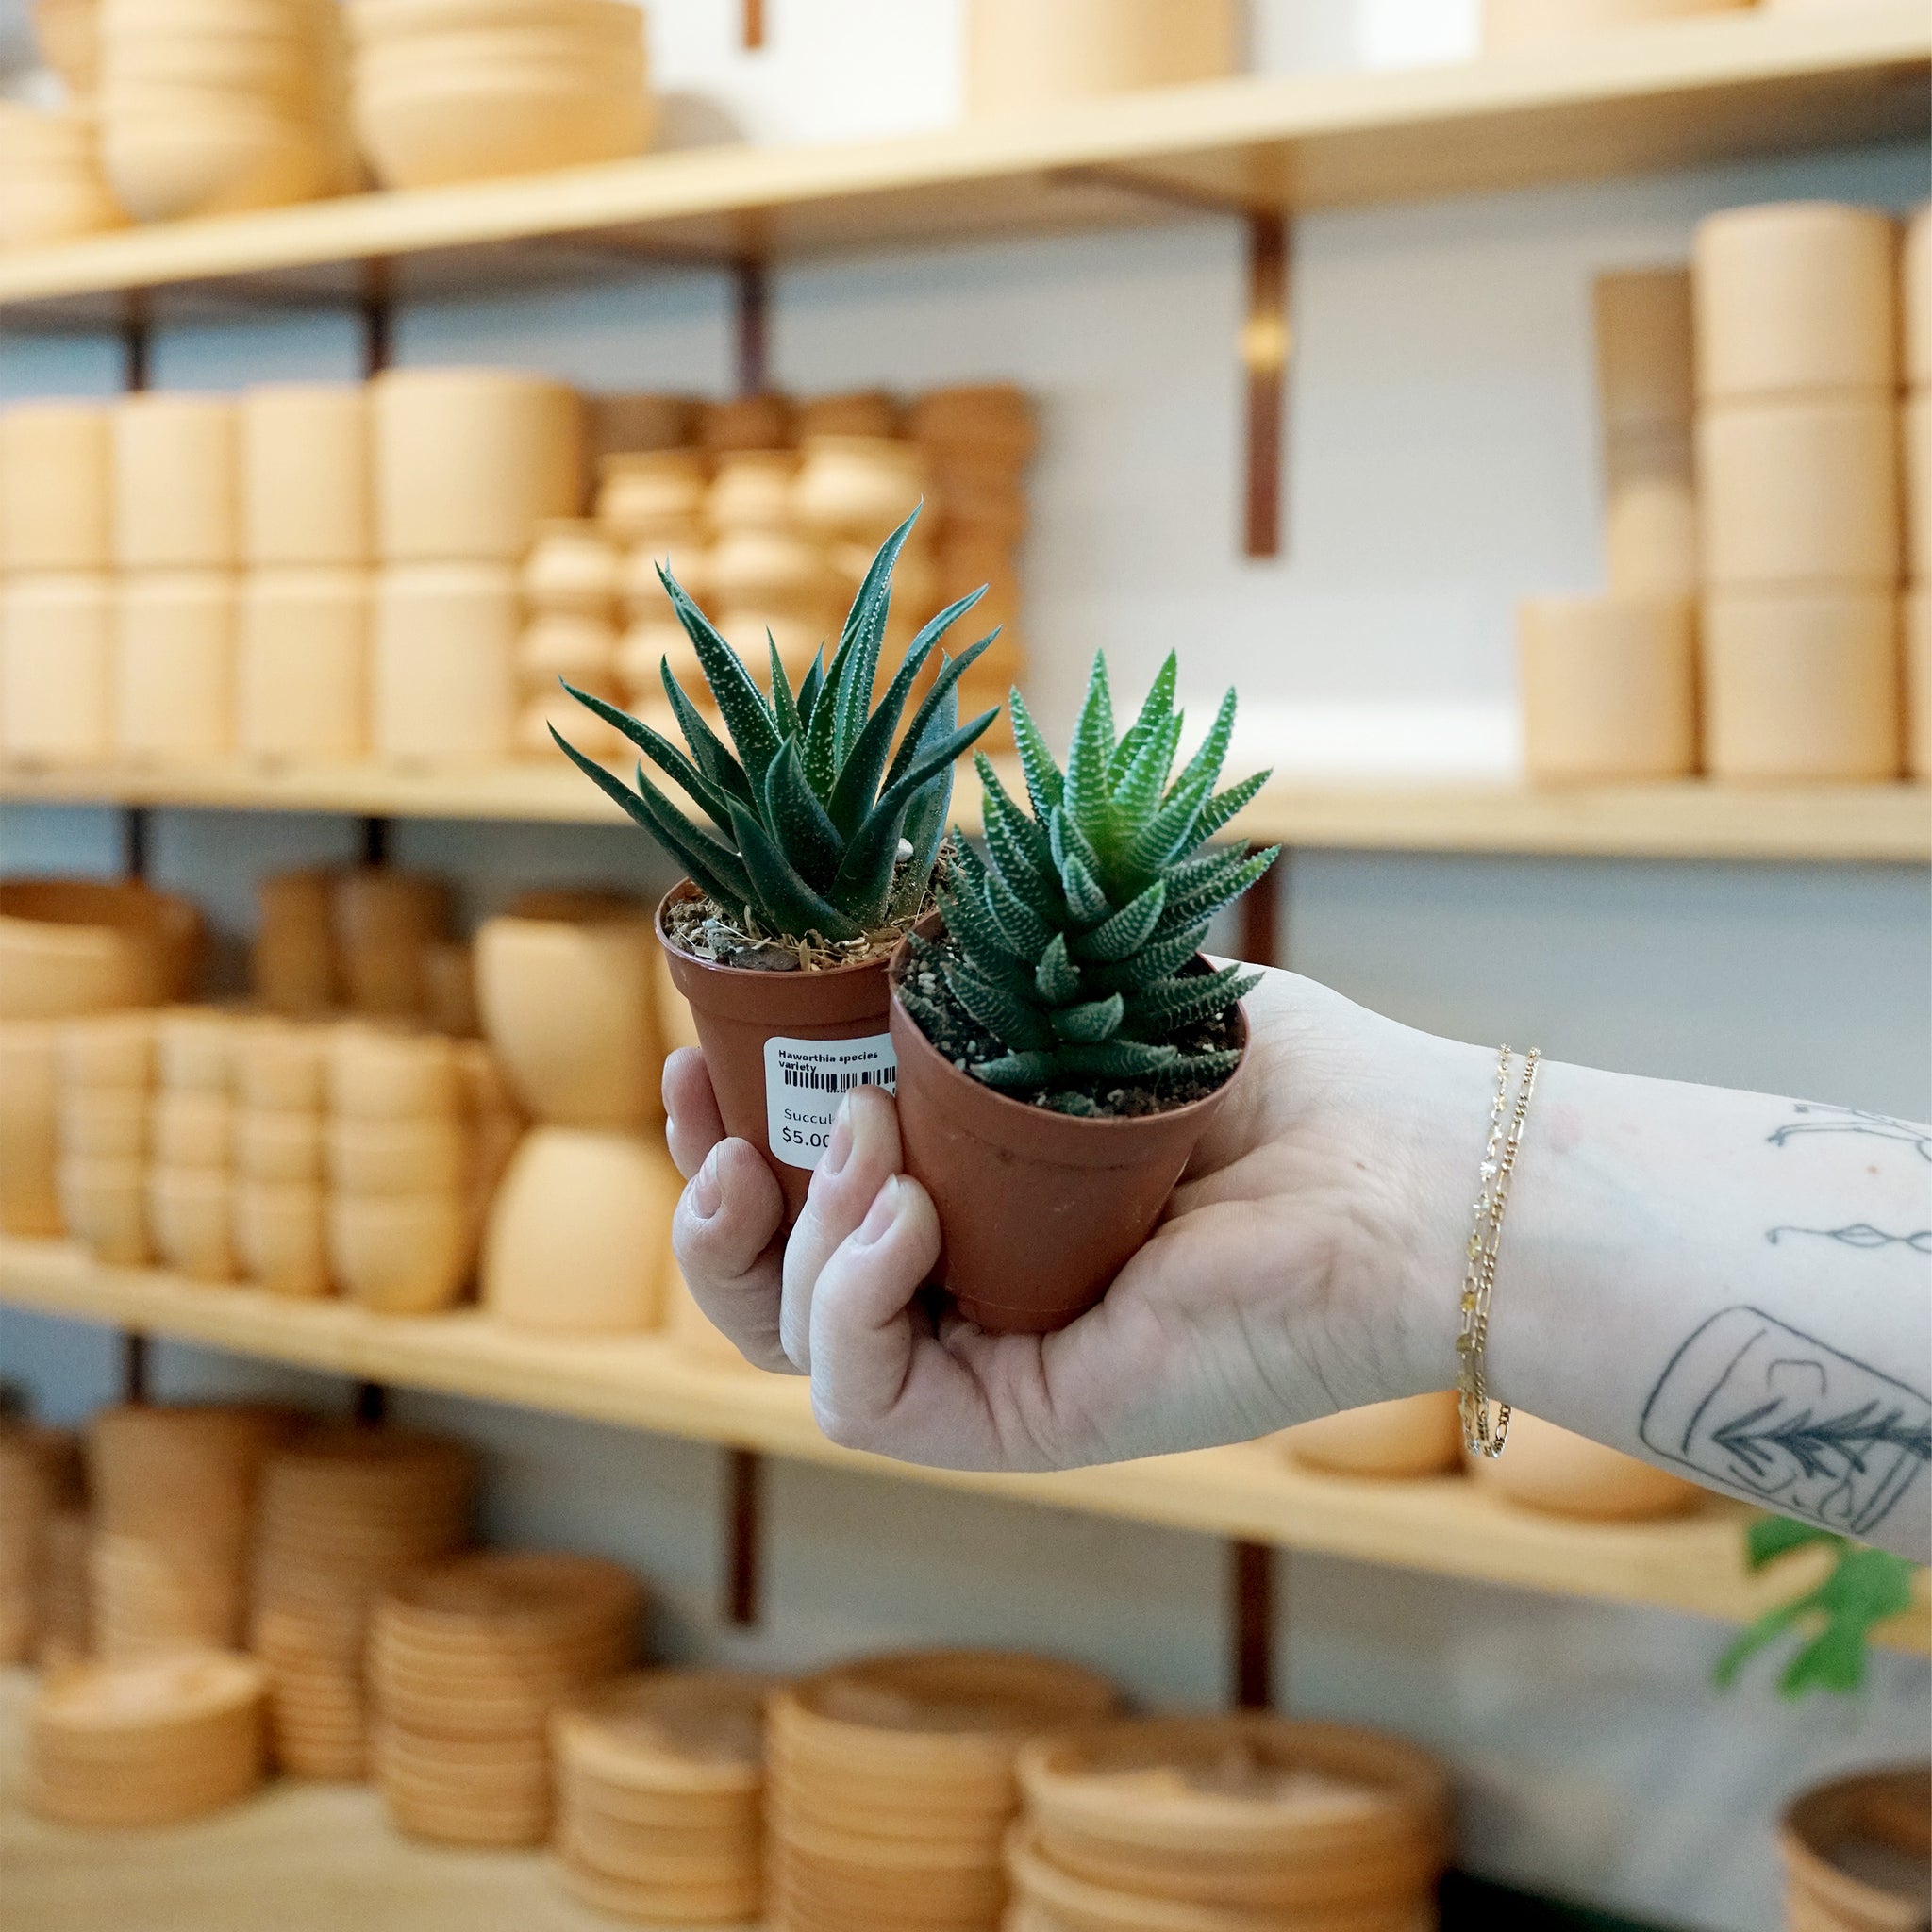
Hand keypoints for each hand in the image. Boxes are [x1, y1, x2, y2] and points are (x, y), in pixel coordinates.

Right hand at [664, 968, 1490, 1472]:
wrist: (1400, 1168)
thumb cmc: (1274, 1076)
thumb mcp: (1082, 1000)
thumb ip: (973, 975)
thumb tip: (879, 901)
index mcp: (972, 1207)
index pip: (804, 1203)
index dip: (723, 1143)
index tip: (690, 1061)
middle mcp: (972, 1293)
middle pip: (772, 1293)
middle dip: (712, 1214)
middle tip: (720, 1131)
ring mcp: (996, 1363)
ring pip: (800, 1348)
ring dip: (792, 1241)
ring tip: (868, 1143)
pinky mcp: (1028, 1422)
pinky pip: (869, 1403)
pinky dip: (853, 1302)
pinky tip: (902, 1211)